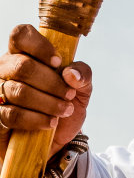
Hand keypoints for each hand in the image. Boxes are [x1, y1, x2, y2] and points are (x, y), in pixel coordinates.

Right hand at [0, 23, 91, 157]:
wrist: (58, 142)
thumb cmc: (64, 108)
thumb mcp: (82, 91)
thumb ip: (83, 75)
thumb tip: (70, 73)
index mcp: (25, 55)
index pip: (20, 35)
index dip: (39, 46)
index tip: (58, 63)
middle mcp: (7, 69)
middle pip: (22, 66)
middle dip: (52, 83)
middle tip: (69, 95)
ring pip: (18, 91)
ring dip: (47, 102)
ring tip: (64, 110)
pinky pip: (13, 114)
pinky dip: (37, 119)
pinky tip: (51, 123)